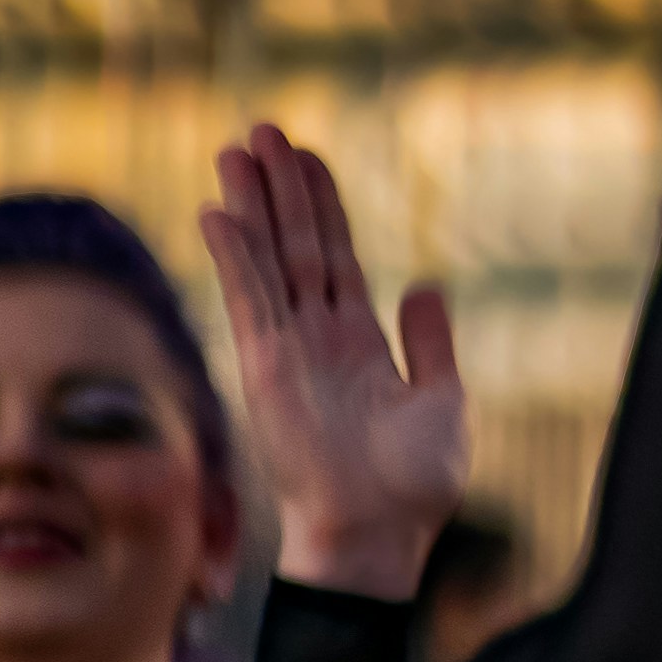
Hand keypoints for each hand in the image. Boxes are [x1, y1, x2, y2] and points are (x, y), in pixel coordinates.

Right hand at [200, 128, 463, 595]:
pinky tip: (218, 214)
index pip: (337, 259)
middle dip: (281, 189)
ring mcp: (289, 350)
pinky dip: (235, 257)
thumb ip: (432, 345)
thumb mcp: (444, 403)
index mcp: (361, 344)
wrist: (379, 531)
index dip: (323, 208)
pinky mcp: (265, 367)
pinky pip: (248, 300)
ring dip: (252, 206)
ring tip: (236, 149)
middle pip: (297, 246)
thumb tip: (428, 287)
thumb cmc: (414, 484)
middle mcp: (320, 338)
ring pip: (269, 260)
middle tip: (264, 130)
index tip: (308, 158)